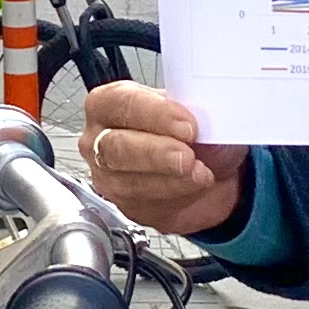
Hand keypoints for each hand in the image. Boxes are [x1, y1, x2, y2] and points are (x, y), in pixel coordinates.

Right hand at [81, 81, 248, 235]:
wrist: (208, 167)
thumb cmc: (191, 129)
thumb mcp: (194, 107)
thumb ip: (192, 107)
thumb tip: (206, 112)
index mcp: (109, 103)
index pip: (120, 103)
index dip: (154, 114)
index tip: (187, 125)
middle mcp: (100, 140)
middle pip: (116, 147)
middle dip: (156, 153)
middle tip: (188, 156)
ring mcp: (108, 177)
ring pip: (129, 183)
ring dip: (170, 180)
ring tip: (200, 174)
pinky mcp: (126, 206)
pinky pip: (146, 205)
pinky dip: (176, 197)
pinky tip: (195, 187)